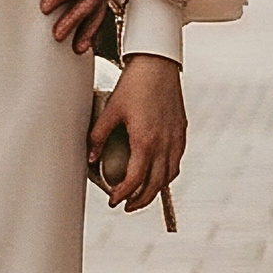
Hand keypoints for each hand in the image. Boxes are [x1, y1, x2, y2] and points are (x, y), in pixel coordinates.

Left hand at [89, 53, 184, 210]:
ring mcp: (176, 139)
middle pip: (155, 184)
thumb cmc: (133, 85)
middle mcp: (165, 144)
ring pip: (169, 175)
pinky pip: (177, 161)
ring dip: (155, 190)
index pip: (135, 179)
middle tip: (126, 206)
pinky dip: (167, 174)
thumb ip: (99, 136)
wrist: (158, 65)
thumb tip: (90, 158)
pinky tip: (157, 174)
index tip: (114, 201)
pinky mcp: (182, 131)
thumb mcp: (111, 109)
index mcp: (146, 141)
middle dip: (141, 199)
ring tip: (141, 196)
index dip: (123, 194)